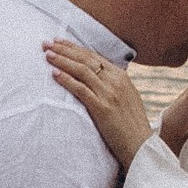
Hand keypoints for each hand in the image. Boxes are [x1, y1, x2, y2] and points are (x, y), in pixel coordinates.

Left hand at [43, 35, 152, 166]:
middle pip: (86, 59)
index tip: (59, 42)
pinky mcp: (102, 108)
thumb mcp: (126, 98)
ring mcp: (109, 93)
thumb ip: (113, 86)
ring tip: (46, 55)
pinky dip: (66, 79)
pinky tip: (54, 74)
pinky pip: (81, 89)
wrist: (141, 146)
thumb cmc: (131, 125)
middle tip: (46, 43)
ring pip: (82, 70)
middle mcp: (115, 81)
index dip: (75, 48)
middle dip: (64, 49)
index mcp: (121, 76)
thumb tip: (97, 77)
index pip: (94, 56)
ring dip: (62, 60)